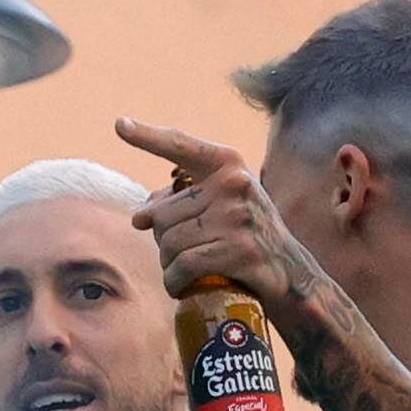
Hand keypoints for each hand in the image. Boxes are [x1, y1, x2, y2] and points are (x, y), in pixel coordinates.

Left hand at [117, 118, 319, 321]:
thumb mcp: (221, 207)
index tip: (119, 124)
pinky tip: (180, 287)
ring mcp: (238, 217)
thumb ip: (183, 202)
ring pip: (170, 242)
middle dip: (162, 240)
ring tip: (181, 272)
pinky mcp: (240, 250)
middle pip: (163, 214)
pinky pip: (185, 265)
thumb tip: (141, 217)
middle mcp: (233, 184)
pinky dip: (175, 281)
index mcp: (227, 165)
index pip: (180, 147)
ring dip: (168, 265)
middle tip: (176, 256)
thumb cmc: (247, 236)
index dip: (147, 137)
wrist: (290, 273)